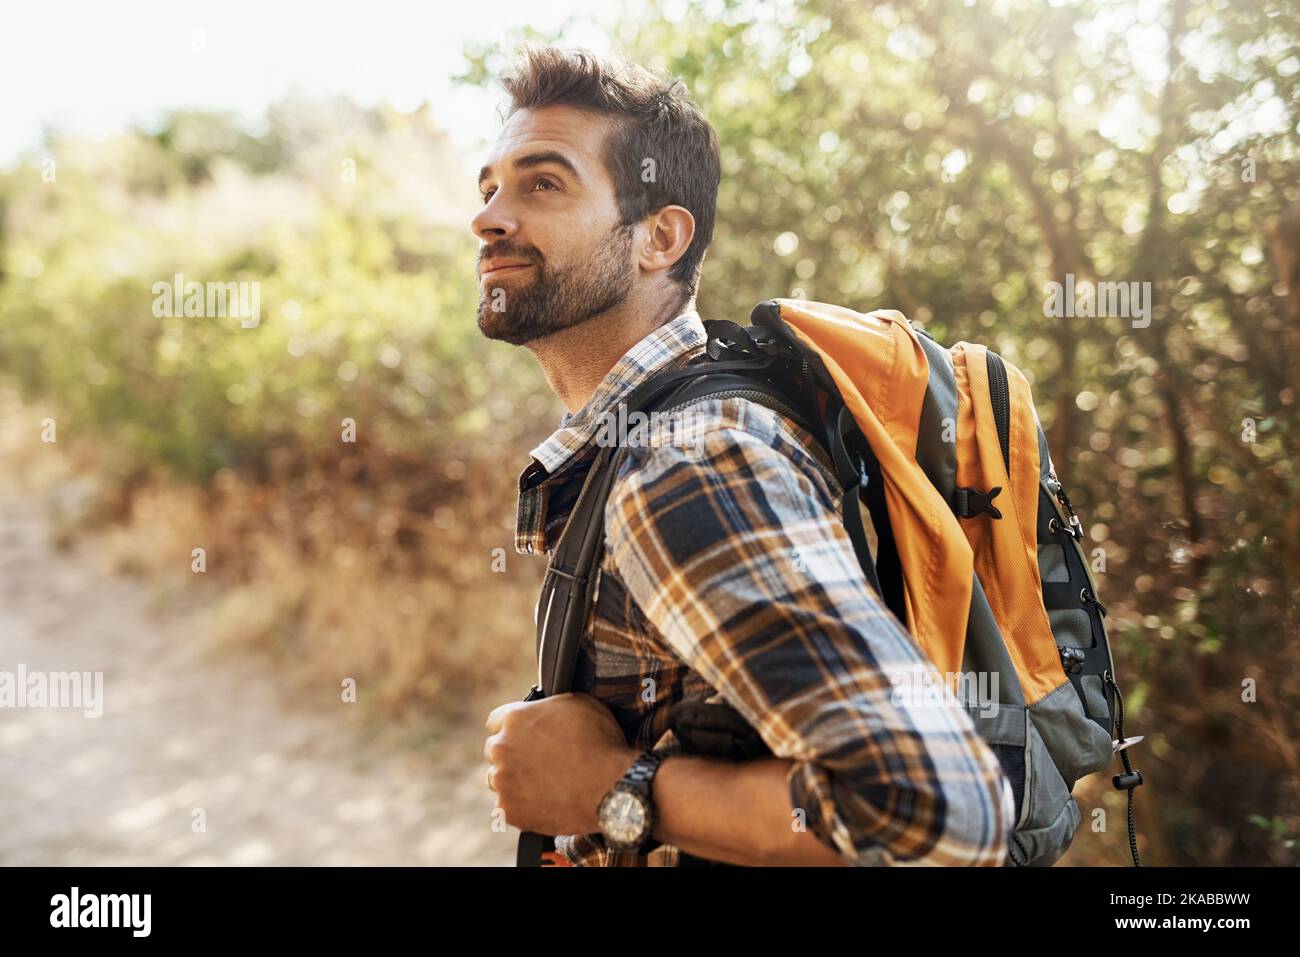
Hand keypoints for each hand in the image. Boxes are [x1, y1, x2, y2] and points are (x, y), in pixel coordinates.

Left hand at [484, 693, 640, 835]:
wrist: (611, 788)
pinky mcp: (509, 810)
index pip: (496, 721)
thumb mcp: (579, 703)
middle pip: (495, 750)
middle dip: (512, 754)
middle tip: (538, 762)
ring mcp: (503, 781)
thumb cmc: (601, 743)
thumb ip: (549, 705)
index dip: (513, 728)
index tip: (525, 737)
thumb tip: (545, 707)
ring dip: (513, 780)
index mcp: (515, 718)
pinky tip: (544, 801)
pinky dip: (522, 806)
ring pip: (498, 779)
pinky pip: (508, 807)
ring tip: (542, 784)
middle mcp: (502, 747)